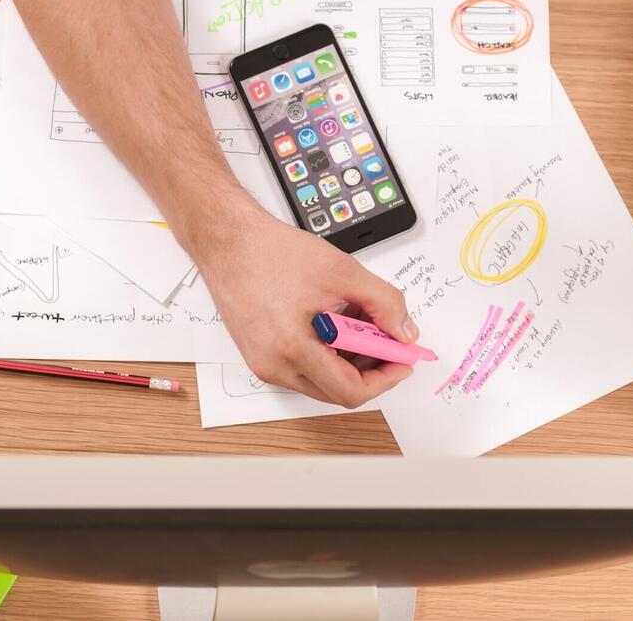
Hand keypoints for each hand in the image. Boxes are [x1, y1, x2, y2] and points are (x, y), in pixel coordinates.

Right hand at [191, 202, 418, 407]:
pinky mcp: (258, 354)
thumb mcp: (342, 271)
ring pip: (320, 380)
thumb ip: (383, 303)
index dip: (385, 379)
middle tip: (387, 340)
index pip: (350, 391)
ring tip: (358, 321)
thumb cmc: (271, 252)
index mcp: (293, 348)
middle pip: (336, 391)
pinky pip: (302, 368)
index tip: (402, 360)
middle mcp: (274, 366)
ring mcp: (263, 363)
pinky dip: (326, 352)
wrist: (228, 241)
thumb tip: (405, 332)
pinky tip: (335, 321)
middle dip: (370, 369)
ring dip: (348, 360)